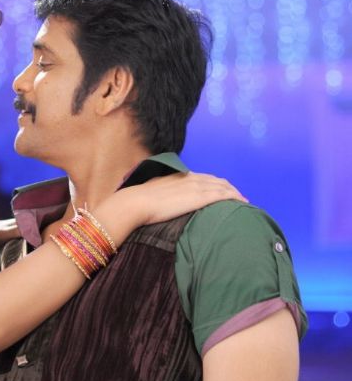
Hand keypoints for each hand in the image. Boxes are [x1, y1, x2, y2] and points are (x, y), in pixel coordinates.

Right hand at [114, 172, 246, 225]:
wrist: (136, 203)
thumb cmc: (138, 201)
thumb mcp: (152, 192)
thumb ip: (162, 194)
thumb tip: (161, 202)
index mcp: (179, 177)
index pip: (203, 178)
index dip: (215, 184)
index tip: (223, 190)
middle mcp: (190, 179)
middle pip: (217, 181)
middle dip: (229, 188)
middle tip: (239, 197)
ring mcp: (196, 187)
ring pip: (223, 187)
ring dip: (235, 194)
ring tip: (244, 201)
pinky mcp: (199, 198)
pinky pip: (223, 195)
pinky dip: (234, 198)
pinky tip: (241, 203)